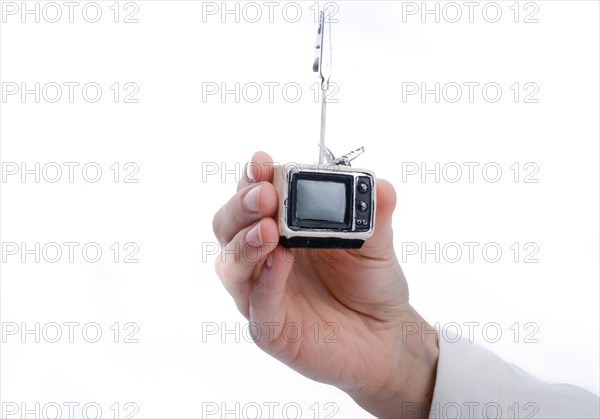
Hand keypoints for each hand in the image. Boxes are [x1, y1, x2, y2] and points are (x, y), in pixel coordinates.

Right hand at [212, 151, 438, 417]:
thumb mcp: (377, 244)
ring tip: (268, 229)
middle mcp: (263, 257)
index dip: (251, 177)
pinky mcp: (270, 327)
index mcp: (281, 228)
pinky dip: (264, 281)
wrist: (386, 335)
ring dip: (244, 242)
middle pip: (228, 225)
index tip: (262, 162)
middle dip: (241, 205)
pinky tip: (278, 261)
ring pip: (230, 265)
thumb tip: (379, 185)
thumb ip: (375, 216)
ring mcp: (261, 292)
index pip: (252, 196)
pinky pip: (257, 304)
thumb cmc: (371, 285)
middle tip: (263, 194)